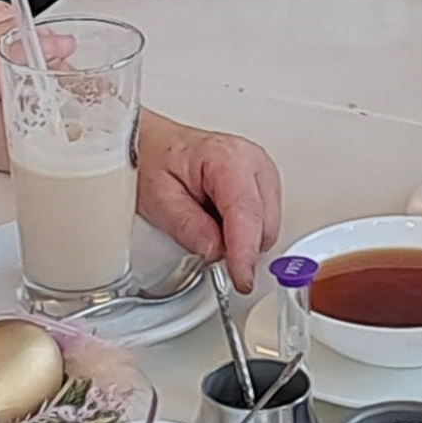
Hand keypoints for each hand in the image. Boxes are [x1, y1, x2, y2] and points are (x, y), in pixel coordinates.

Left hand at [134, 118, 283, 285]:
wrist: (154, 144)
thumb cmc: (155, 160)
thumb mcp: (158, 198)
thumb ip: (189, 227)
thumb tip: (215, 251)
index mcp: (229, 158)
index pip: (247, 214)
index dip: (245, 252)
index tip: (241, 278)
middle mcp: (254, 163)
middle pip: (264, 226)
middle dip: (238, 247)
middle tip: (201, 240)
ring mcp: (262, 175)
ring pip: (267, 229)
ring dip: (241, 240)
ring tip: (206, 222)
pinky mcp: (264, 187)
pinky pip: (262, 223)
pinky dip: (242, 232)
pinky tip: (218, 220)